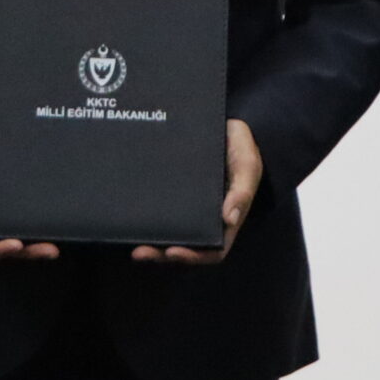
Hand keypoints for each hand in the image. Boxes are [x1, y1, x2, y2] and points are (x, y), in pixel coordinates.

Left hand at [134, 119, 262, 264]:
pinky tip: (131, 218)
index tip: (172, 252)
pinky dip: (148, 220)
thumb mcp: (248, 165)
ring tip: (133, 243)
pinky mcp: (174, 193)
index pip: (213, 249)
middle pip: (187, 246)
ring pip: (171, 233)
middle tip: (140, 252)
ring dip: (153, 243)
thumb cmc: (240, 147)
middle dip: (163, 254)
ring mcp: (189, 206)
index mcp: (226, 219)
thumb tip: (230, 220)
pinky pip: (161, 211)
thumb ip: (242, 191)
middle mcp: (206, 217)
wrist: (224, 124)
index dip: (194, 256)